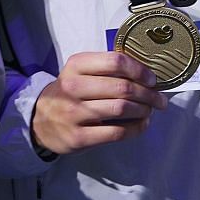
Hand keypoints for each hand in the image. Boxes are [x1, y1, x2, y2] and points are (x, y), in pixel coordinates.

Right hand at [28, 50, 168, 155]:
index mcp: (76, 66)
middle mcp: (72, 87)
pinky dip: (136, 128)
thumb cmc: (68, 94)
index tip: (152, 79)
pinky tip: (141, 124)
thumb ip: (106, 69)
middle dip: (148, 94)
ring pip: (122, 109)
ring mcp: (74, 113)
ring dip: (144, 110)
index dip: (140, 70)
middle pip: (123, 87)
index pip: (116, 62)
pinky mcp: (79, 137)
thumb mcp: (79, 73)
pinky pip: (117, 132)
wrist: (39, 122)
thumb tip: (147, 75)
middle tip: (159, 99)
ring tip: (149, 110)